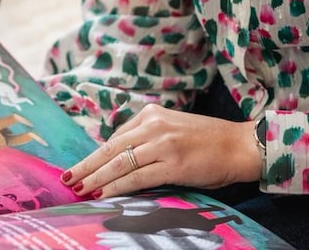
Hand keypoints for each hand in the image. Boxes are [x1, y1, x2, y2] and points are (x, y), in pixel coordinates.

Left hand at [61, 104, 260, 199]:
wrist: (240, 146)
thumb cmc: (208, 142)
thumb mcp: (173, 130)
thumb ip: (148, 139)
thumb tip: (119, 159)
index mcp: (151, 114)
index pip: (115, 137)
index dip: (95, 155)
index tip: (81, 167)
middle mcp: (154, 125)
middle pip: (110, 148)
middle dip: (86, 165)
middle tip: (68, 178)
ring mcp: (162, 144)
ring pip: (118, 163)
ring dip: (95, 178)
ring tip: (79, 189)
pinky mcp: (172, 164)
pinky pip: (136, 177)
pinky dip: (116, 187)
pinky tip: (103, 194)